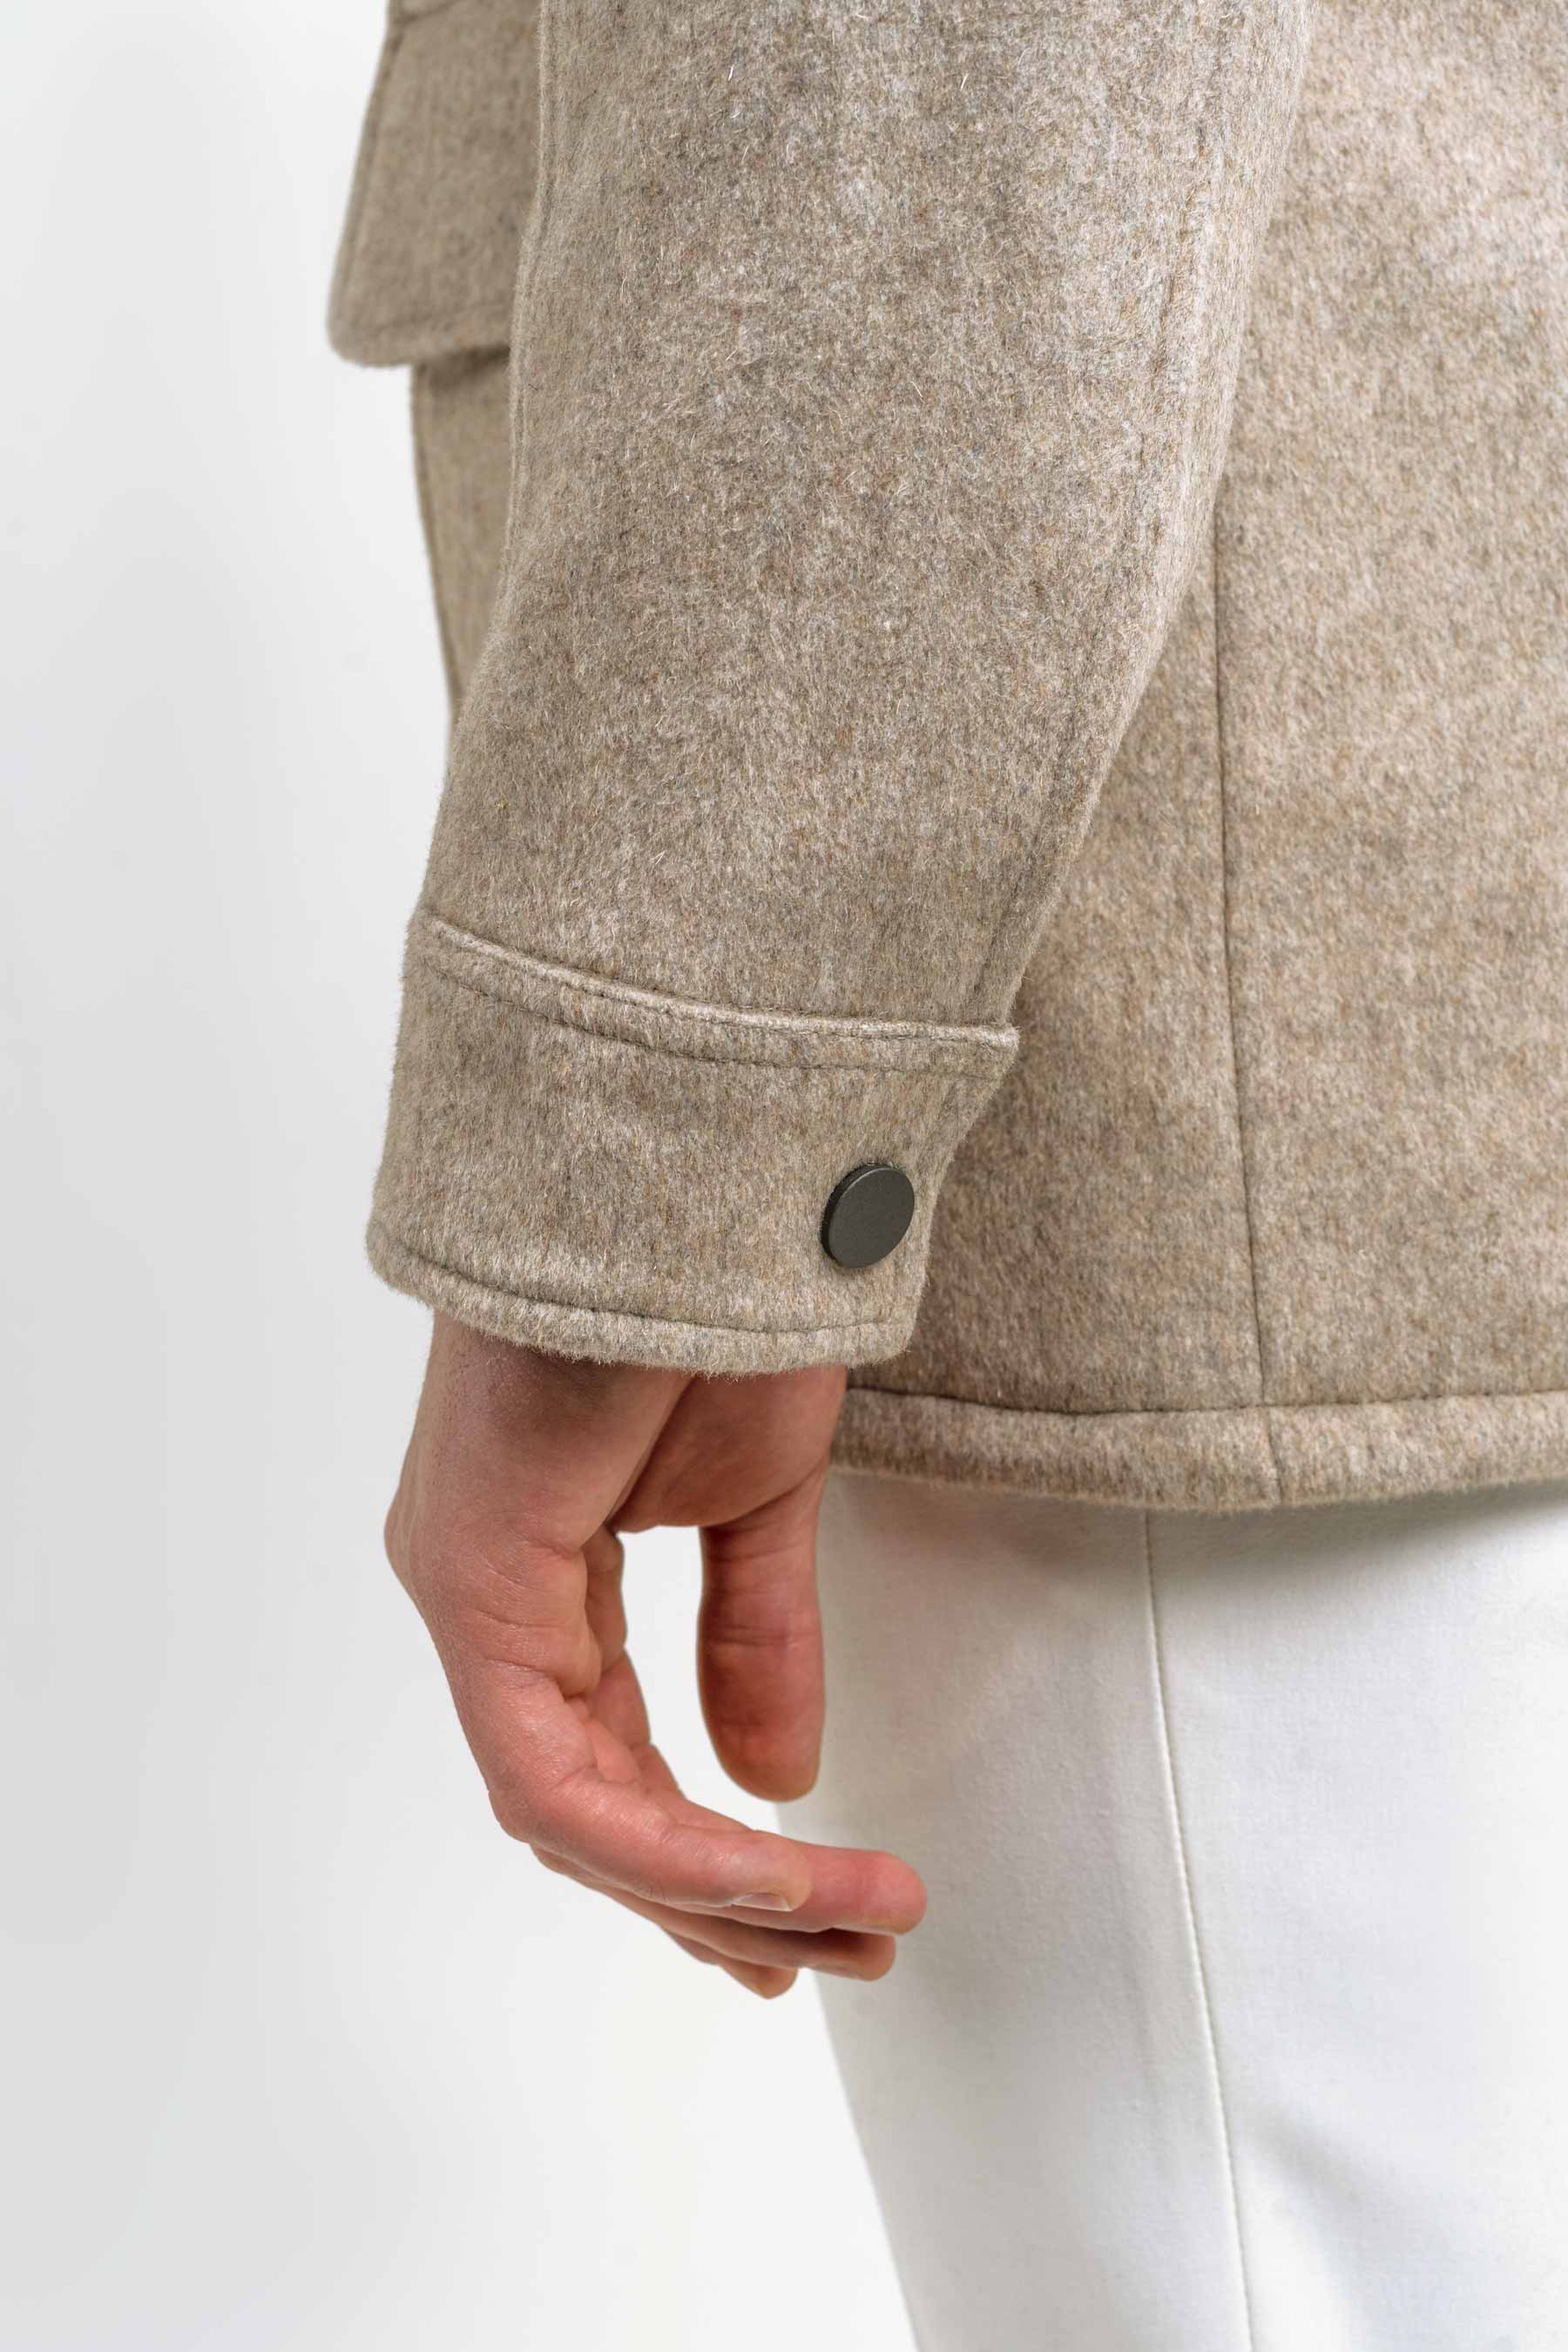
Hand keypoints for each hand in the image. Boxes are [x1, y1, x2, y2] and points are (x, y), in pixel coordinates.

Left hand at [383, 1314, 925, 1997]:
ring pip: (569, 1811)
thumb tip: (775, 1779)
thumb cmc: (710, 1303)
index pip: (601, 1758)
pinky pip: (554, 1767)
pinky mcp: (472, 1580)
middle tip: (839, 1955)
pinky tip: (778, 1865)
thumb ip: (753, 1636)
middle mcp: (482, 1593)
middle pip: (584, 1808)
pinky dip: (669, 1837)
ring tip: (855, 1924)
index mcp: (534, 1573)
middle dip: (717, 1901)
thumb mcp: (756, 1499)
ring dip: (717, 1887)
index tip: (820, 1912)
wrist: (679, 1181)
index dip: (702, 1857)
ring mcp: (467, 1589)